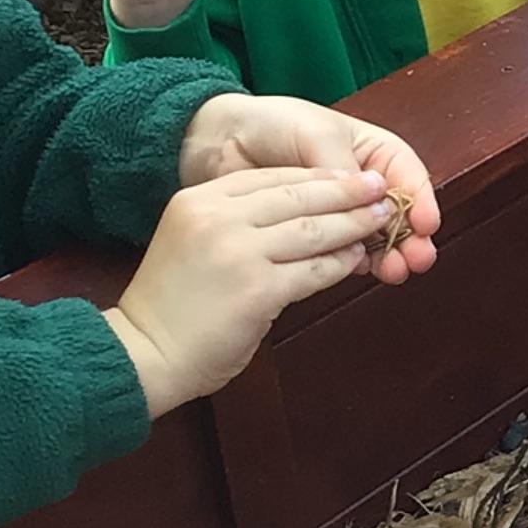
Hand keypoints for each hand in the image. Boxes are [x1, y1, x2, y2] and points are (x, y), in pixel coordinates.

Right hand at [106, 167, 396, 418]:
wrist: (147, 352)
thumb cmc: (175, 303)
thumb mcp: (194, 239)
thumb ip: (236, 220)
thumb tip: (302, 209)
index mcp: (199, 199)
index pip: (272, 175)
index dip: (317, 175)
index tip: (349, 175)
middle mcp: (217, 217)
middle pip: (298, 195)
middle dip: (346, 192)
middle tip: (380, 190)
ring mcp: (239, 252)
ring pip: (314, 229)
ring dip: (354, 224)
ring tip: (380, 220)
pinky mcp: (259, 290)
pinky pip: (316, 269)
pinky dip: (341, 263)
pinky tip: (357, 258)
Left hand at [179, 92, 440, 280]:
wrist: (218, 144)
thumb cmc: (271, 124)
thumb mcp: (315, 135)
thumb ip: (344, 169)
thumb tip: (374, 201)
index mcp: (371, 151)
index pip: (408, 176)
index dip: (422, 200)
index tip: (426, 224)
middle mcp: (361, 184)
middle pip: (399, 213)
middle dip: (411, 238)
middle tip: (416, 260)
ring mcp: (339, 213)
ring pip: (375, 237)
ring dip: (388, 255)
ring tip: (393, 272)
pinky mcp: (314, 237)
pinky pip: (342, 252)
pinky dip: (354, 263)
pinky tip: (361, 271)